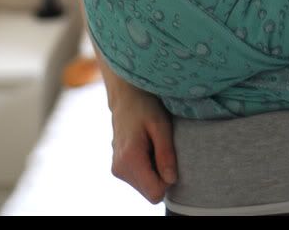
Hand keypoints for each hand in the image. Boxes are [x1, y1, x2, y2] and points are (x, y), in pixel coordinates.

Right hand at [109, 85, 177, 204]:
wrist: (125, 95)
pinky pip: (139, 178)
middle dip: (160, 174)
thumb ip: (165, 153)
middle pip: (150, 191)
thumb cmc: (145, 105)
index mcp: (129, 159)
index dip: (167, 179)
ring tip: (153, 145)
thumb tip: (171, 180)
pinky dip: (147, 166)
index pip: (155, 193)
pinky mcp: (118, 167)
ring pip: (145, 186)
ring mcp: (116, 168)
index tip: (168, 157)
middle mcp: (119, 168)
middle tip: (160, 147)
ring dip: (154, 170)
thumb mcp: (161, 125)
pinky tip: (146, 147)